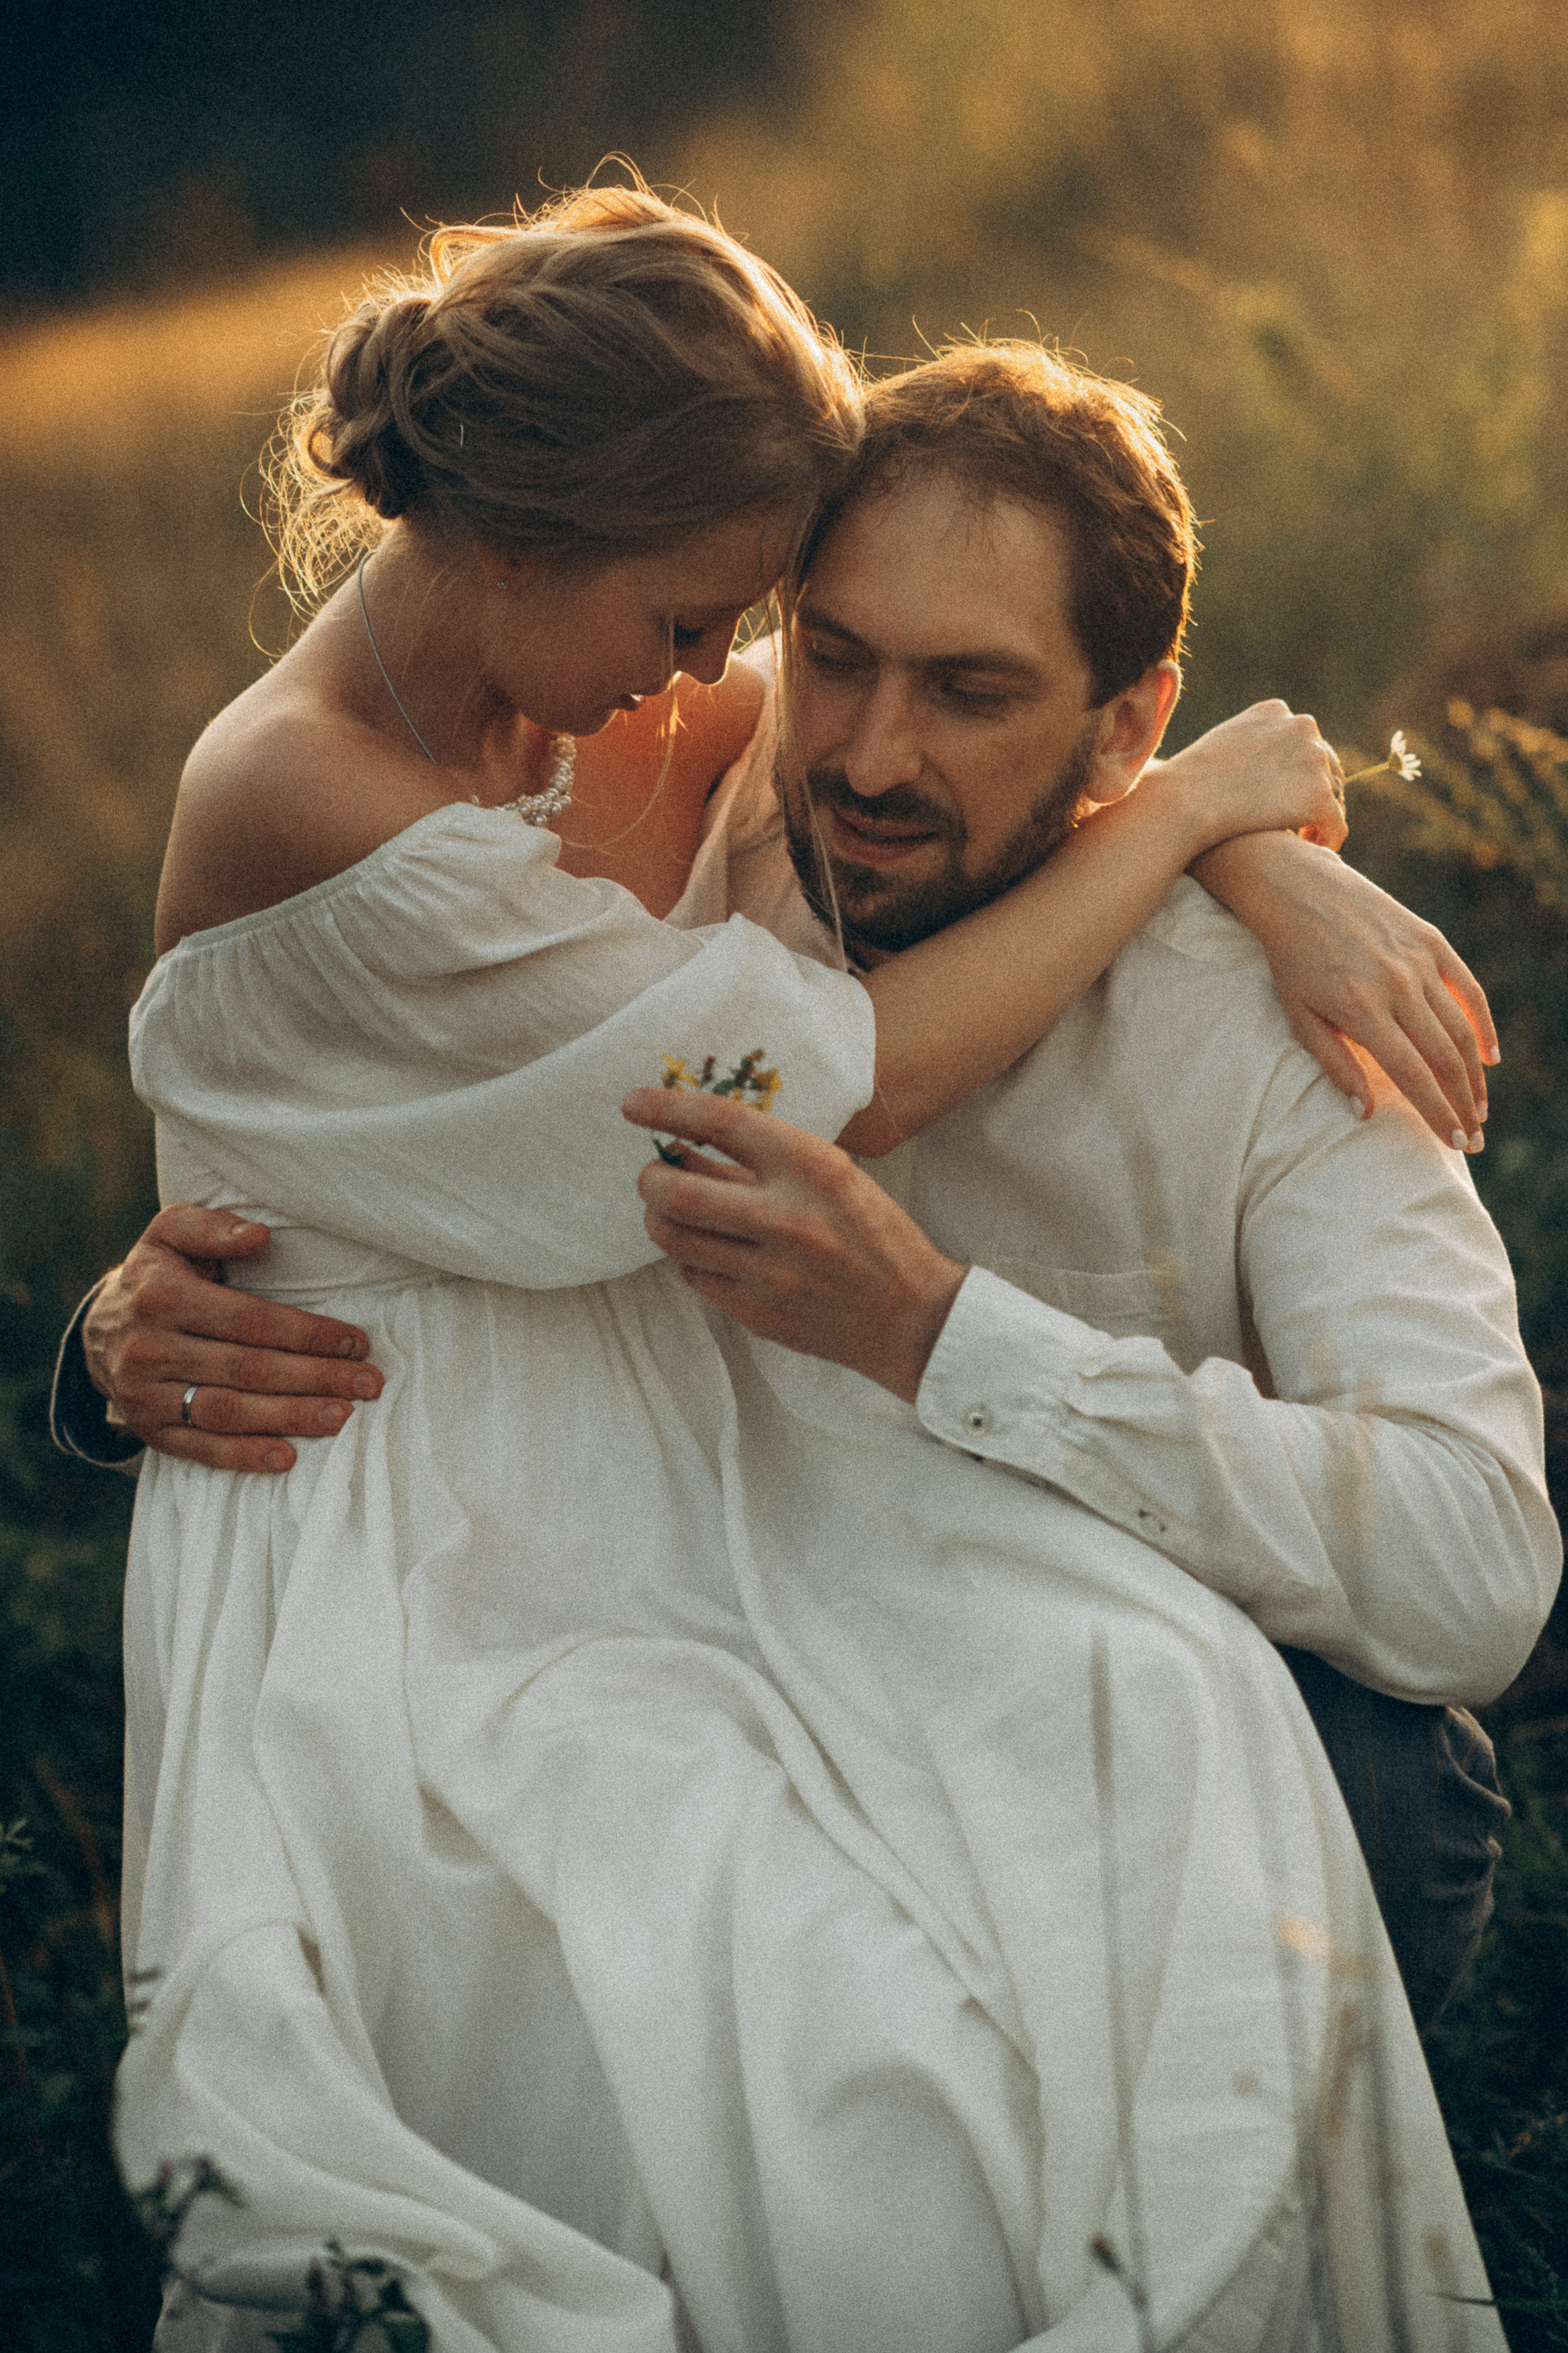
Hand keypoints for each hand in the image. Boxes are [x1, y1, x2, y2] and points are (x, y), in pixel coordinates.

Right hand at [82, 1207, 382, 1470]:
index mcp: (163, 1296)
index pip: (250, 1320)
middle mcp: (151, 1349)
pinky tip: (288, 1459)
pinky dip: (244, 1457)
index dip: (307, 1333)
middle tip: (368, 1383)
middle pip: (247, 1368)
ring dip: (290, 1417)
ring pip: (229, 1411)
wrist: (97, 1329)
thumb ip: (211, 1227)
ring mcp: (147, 1396)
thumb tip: (259, 1236)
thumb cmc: (156, 1275)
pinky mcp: (149, 1431)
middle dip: (315, 1377)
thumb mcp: (170, 1234)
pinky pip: (200, 1449)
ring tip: (343, 1417)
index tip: (357, 1341)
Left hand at [623, 1090, 966, 1402]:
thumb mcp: (835, 1177)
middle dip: (650, 1177)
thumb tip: (686, 1140)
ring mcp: (770, 1272)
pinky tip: (712, 1250)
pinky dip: (690, 1258)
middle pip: (678, 1190)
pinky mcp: (758, 1313)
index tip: (634, 1103)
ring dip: (660, 1217)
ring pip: (673, 1237)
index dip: (668, 1107)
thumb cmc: (874, 1235)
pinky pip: (693, 1276)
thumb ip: (767, 1159)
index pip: (723, 1122)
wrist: (913, 1317)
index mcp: (814, 1168)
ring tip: (674, 1210)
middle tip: (654, 1174)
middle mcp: (789, 1218)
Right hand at [1153, 701, 1348, 852]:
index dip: (1296, 772)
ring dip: (1321, 817)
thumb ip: (1250, 745)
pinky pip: (1337, 823)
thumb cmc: (1190, 780)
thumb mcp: (1221, 745)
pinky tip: (1313, 852)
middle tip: (1300, 823)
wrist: (1187, 801)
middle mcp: (1301, 727)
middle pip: (1325, 764)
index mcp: (1275, 711)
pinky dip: (1329, 838)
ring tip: (1304, 840)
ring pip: (1333, 794)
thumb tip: (1263, 765)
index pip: (1302, 740)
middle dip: (1313, 793)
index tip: (1283, 796)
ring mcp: (1313, 759)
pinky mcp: (1319, 795)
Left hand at [1192, 834, 1496, 1149]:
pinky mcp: (1430, 941)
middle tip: (1473, 1139)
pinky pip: (1468, 989)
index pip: (1413, 1075)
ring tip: (1479, 1108)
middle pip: (1444, 1059)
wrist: (1297, 888)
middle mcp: (1397, 986)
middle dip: (1463, 1105)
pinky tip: (1490, 1056)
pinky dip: (1483, 1025)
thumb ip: (1334, 1063)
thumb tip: (1364, 1112)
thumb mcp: (1299, 1015)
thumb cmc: (1291, 959)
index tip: (1453, 1144)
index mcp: (1362, 1010)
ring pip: (1460, 1030)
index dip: (1437, 1113)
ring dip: (1475, 1075)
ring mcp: (1419, 961)